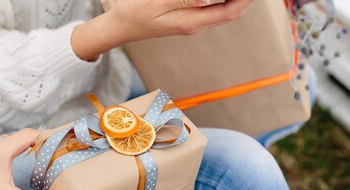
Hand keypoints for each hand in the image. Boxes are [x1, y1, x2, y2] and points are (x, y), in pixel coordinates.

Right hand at [72, 0, 253, 60]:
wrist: (118, 27)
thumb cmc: (133, 13)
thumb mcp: (158, 3)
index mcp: (191, 22)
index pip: (230, 11)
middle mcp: (195, 24)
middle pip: (231, 10)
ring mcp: (191, 21)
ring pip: (222, 8)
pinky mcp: (186, 16)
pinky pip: (211, 6)